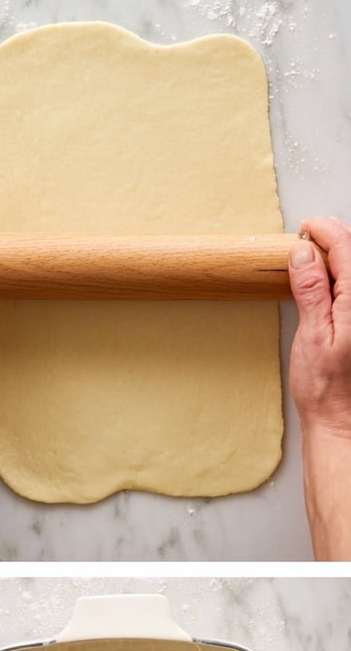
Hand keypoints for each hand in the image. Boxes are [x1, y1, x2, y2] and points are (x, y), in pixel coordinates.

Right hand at [288, 217, 350, 435]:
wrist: (344, 421)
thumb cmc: (327, 389)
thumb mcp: (312, 336)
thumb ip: (311, 290)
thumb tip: (304, 252)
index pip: (346, 246)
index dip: (324, 231)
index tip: (305, 229)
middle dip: (334, 240)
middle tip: (307, 243)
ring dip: (341, 259)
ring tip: (316, 262)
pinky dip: (345, 279)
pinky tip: (331, 286)